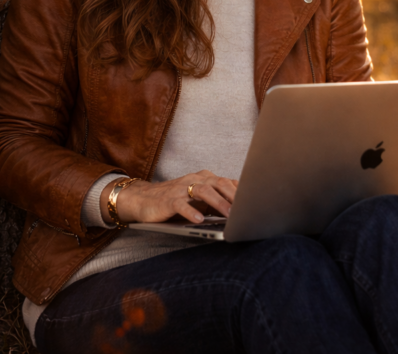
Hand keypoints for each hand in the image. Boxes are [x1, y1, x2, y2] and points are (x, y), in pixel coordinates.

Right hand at [100, 170, 237, 224]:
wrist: (143, 199)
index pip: (228, 182)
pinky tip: (199, 220)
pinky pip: (181, 205)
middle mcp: (195, 179)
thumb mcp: (199, 200)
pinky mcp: (168, 200)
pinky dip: (191, 212)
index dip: (242, 192)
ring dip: (218, 203)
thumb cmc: (176, 200)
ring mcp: (181, 188)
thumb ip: (217, 202)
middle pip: (219, 183)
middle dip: (234, 196)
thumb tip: (239, 213)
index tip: (255, 203)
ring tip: (228, 215)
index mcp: (206, 178)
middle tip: (246, 209)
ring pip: (203, 191)